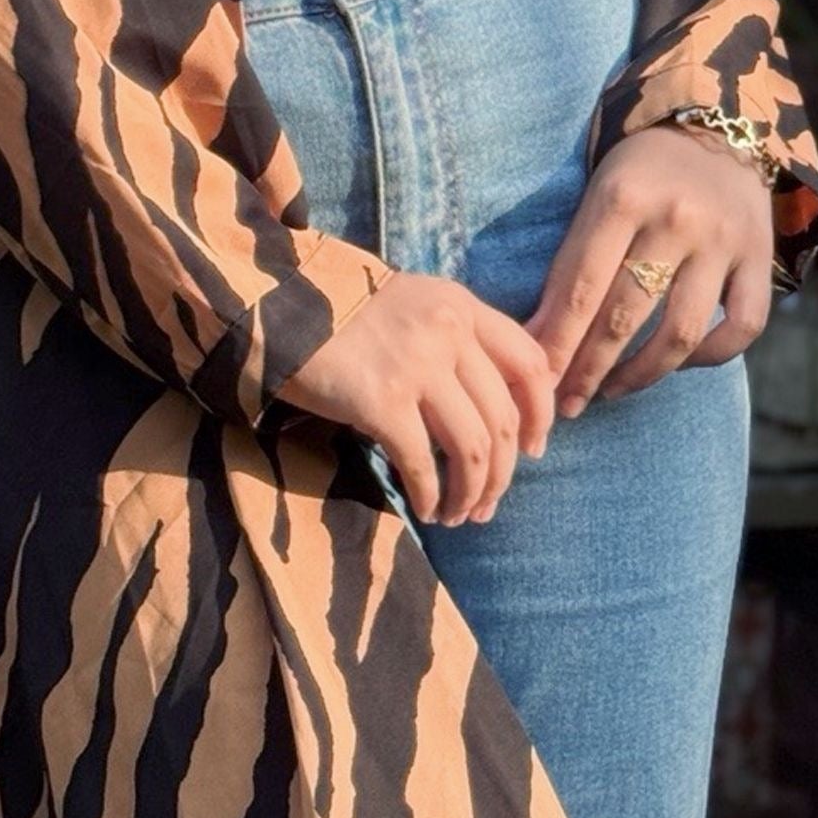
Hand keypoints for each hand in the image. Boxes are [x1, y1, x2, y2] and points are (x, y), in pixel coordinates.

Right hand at [285, 272, 555, 524]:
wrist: (275, 302)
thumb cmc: (341, 310)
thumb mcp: (411, 305)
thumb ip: (452, 339)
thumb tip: (485, 406)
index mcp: (461, 306)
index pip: (531, 363)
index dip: (541, 414)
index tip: (533, 450)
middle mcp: (448, 333)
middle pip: (503, 419)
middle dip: (502, 474)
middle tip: (485, 504)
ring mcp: (417, 366)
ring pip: (473, 448)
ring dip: (470, 492)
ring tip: (456, 515)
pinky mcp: (381, 400)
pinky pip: (422, 463)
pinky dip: (430, 495)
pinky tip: (424, 509)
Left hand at [527, 124, 774, 417]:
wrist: (715, 125)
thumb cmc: (639, 171)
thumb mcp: (596, 195)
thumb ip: (570, 262)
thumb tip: (535, 338)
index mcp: (622, 196)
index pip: (581, 288)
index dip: (557, 344)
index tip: (537, 382)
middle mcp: (676, 218)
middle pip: (624, 316)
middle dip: (588, 370)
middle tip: (567, 404)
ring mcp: (722, 241)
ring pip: (681, 333)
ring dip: (641, 374)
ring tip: (611, 390)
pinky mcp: (761, 257)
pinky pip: (741, 327)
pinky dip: (708, 357)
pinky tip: (677, 364)